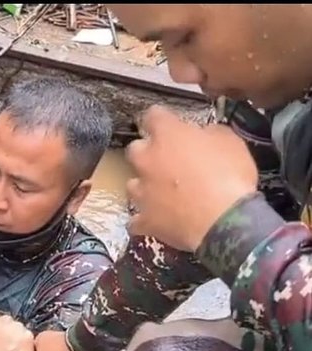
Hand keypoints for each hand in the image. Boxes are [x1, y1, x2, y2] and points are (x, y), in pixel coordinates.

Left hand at [126, 105, 257, 250]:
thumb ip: (207, 133)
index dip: (161, 119)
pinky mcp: (143, 220)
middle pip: (135, 150)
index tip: (168, 123)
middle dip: (148, 153)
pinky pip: (136, 219)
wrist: (222, 221)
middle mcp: (146, 161)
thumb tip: (200, 136)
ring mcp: (141, 192)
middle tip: (167, 161)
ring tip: (162, 194)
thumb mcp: (229, 141)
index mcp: (167, 135)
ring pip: (132, 184)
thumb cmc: (230, 175)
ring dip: (145, 186)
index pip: (153, 115)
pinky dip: (145, 219)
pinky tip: (156, 220)